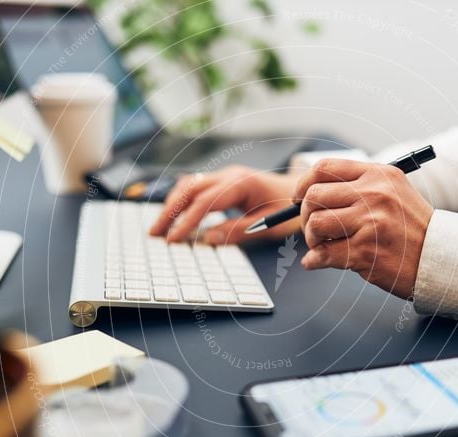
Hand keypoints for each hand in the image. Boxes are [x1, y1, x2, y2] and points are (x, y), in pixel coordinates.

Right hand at [149, 166, 300, 243]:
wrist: (303, 191)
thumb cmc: (289, 209)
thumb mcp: (268, 226)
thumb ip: (238, 231)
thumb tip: (207, 238)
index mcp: (241, 183)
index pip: (205, 202)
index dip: (186, 222)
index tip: (173, 240)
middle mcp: (229, 174)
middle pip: (189, 189)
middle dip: (169, 211)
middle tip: (154, 233)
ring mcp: (225, 175)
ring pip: (188, 185)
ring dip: (171, 204)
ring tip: (159, 226)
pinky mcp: (223, 181)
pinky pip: (196, 186)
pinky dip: (181, 200)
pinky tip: (171, 214)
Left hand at [295, 159, 433, 299]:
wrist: (441, 258)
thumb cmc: (413, 230)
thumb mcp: (394, 194)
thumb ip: (359, 188)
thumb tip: (313, 193)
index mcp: (379, 175)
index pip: (325, 168)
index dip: (305, 184)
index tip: (300, 199)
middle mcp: (374, 194)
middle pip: (314, 196)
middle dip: (306, 216)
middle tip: (314, 230)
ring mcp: (370, 222)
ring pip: (316, 224)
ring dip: (312, 239)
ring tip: (322, 246)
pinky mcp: (366, 251)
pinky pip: (323, 254)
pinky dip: (314, 261)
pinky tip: (318, 262)